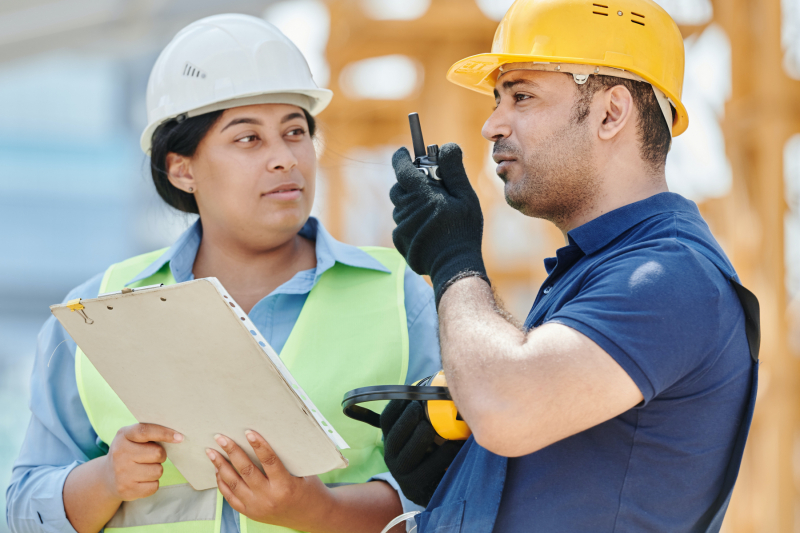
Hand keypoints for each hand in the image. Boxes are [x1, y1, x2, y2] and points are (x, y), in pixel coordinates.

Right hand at [101, 423, 182, 500]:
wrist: (106, 477)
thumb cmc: (129, 452)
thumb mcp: (132, 437)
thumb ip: (150, 432)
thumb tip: (178, 436)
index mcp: (123, 435)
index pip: (145, 431)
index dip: (164, 433)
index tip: (180, 437)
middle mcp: (120, 453)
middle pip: (157, 453)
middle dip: (161, 455)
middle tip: (152, 456)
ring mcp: (121, 473)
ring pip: (158, 471)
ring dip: (157, 470)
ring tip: (144, 468)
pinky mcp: (126, 490)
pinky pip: (154, 486)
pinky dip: (153, 484)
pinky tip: (142, 480)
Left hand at [207, 431, 333, 528]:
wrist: (311, 516)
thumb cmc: (309, 490)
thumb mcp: (304, 473)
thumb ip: (286, 460)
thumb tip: (266, 439)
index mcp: (286, 486)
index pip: (269, 461)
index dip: (259, 445)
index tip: (248, 432)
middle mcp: (269, 498)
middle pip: (246, 471)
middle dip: (232, 452)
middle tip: (221, 438)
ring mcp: (257, 507)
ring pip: (234, 484)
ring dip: (221, 466)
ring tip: (212, 452)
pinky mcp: (250, 513)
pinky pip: (231, 498)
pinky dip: (223, 483)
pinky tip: (218, 471)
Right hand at [380, 400, 463, 506]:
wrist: (430, 490)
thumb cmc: (429, 454)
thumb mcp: (419, 436)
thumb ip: (422, 417)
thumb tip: (437, 388)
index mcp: (391, 441)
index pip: (386, 420)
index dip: (396, 405)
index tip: (412, 393)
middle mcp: (391, 457)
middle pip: (394, 435)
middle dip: (408, 418)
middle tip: (422, 408)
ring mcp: (402, 474)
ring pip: (409, 453)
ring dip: (422, 436)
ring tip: (434, 426)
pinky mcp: (416, 487)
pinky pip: (430, 468)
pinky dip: (444, 454)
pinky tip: (455, 445)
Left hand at [390, 143, 487, 305]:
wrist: (454, 266)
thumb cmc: (464, 231)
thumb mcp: (465, 198)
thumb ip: (453, 171)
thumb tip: (447, 146)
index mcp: (423, 196)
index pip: (402, 169)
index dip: (401, 157)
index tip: (404, 151)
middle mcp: (407, 210)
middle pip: (399, 187)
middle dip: (409, 183)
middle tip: (427, 186)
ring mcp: (401, 227)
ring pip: (400, 206)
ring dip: (412, 204)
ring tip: (433, 212)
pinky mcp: (399, 241)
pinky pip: (401, 224)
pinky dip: (411, 221)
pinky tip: (429, 229)